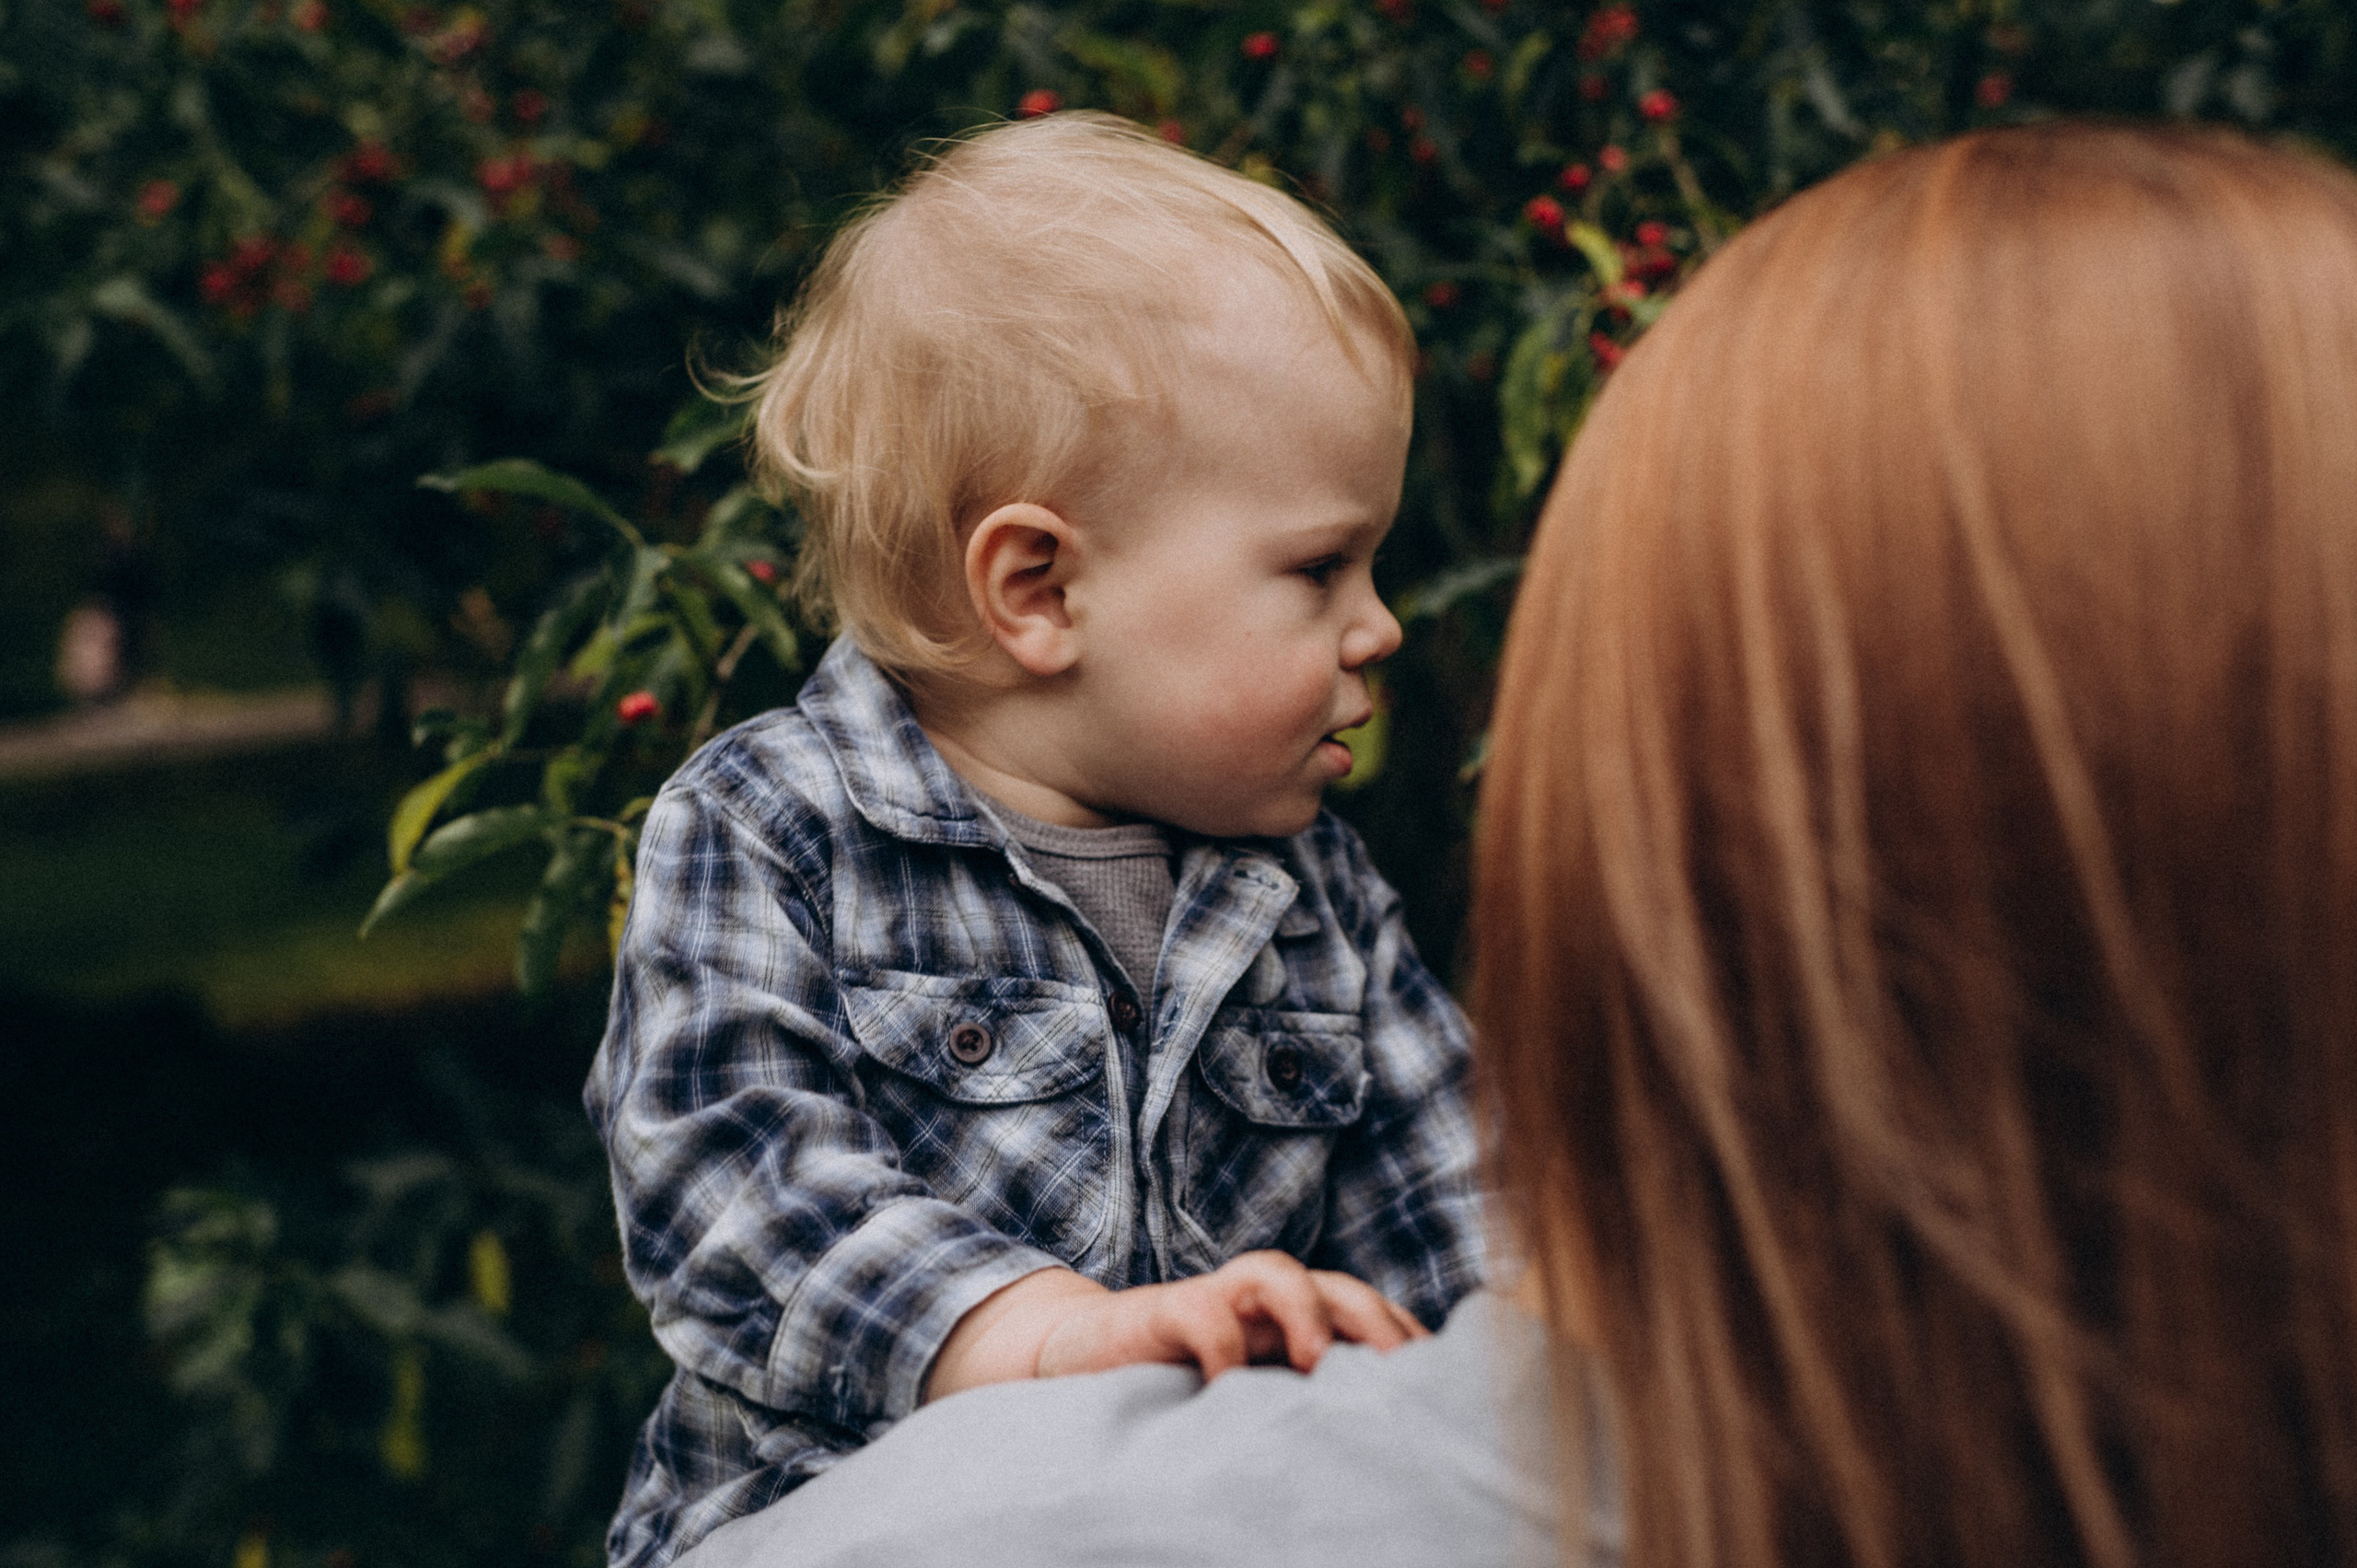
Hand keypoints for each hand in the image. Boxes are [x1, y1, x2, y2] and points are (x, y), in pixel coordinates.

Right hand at [1034, 1251, 1427, 1381]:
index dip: (1409, 1340)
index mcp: (1298, 1327)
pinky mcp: (1160, 1312)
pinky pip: (1200, 1310)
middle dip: (1378, 1321)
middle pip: (1341, 1286)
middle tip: (1404, 1374)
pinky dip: (1221, 1342)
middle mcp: (1265, 1307)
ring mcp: (1216, 1302)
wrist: (1079, 1359)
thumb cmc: (1179, 1393)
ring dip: (1308, 1308)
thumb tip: (1380, 1468)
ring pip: (1276, 1271)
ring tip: (1321, 1362)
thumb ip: (1303, 1414)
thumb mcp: (1253, 1405)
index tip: (1447, 1388)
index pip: (1372, 1316)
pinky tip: (1227, 1386)